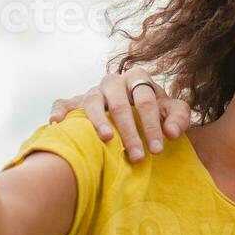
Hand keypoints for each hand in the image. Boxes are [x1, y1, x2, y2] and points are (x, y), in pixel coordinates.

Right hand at [49, 72, 191, 162]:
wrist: (133, 106)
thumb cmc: (155, 110)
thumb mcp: (171, 111)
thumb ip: (178, 118)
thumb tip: (171, 133)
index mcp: (138, 78)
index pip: (146, 100)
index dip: (152, 125)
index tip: (157, 150)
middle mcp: (113, 81)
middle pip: (120, 104)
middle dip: (130, 132)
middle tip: (137, 157)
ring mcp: (93, 90)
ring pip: (93, 102)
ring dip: (99, 122)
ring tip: (106, 139)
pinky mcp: (76, 101)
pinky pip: (64, 103)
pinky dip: (59, 111)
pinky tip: (56, 123)